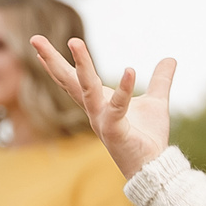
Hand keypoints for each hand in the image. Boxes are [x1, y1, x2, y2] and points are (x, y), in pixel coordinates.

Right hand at [30, 35, 176, 178]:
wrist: (154, 167)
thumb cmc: (148, 138)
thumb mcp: (156, 102)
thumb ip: (160, 80)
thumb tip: (170, 59)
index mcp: (99, 103)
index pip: (72, 80)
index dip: (55, 64)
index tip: (37, 48)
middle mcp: (94, 111)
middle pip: (68, 81)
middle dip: (51, 60)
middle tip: (34, 38)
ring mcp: (101, 120)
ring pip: (87, 89)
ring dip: (81, 65)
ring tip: (74, 41)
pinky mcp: (114, 131)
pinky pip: (117, 107)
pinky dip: (123, 89)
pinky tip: (130, 70)